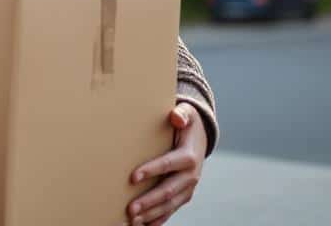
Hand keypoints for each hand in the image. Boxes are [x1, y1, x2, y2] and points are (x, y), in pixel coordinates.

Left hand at [127, 103, 206, 225]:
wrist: (200, 137)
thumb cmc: (186, 124)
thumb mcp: (187, 115)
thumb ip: (181, 115)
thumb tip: (175, 117)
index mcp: (189, 157)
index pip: (168, 165)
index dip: (151, 170)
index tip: (133, 177)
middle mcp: (191, 176)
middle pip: (168, 191)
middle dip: (149, 201)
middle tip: (130, 209)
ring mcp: (187, 188)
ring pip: (169, 205)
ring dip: (151, 214)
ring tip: (132, 220)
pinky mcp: (183, 195)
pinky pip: (171, 210)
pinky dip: (158, 219)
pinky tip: (144, 225)